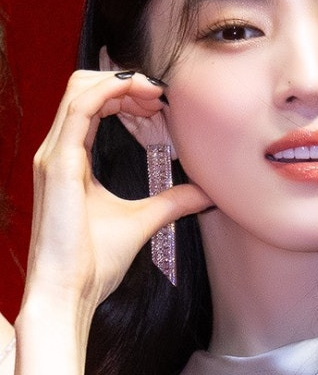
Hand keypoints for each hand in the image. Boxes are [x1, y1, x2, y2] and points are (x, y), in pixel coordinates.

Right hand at [25, 69, 211, 317]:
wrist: (68, 292)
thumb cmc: (93, 264)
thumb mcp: (143, 222)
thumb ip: (172, 202)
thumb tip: (206, 193)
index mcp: (71, 160)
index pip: (92, 105)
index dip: (125, 93)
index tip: (160, 102)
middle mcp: (58, 152)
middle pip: (83, 88)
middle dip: (124, 82)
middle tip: (161, 95)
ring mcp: (54, 155)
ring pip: (79, 89)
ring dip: (121, 83)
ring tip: (155, 94)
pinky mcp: (58, 163)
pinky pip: (80, 107)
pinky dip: (110, 92)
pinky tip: (140, 96)